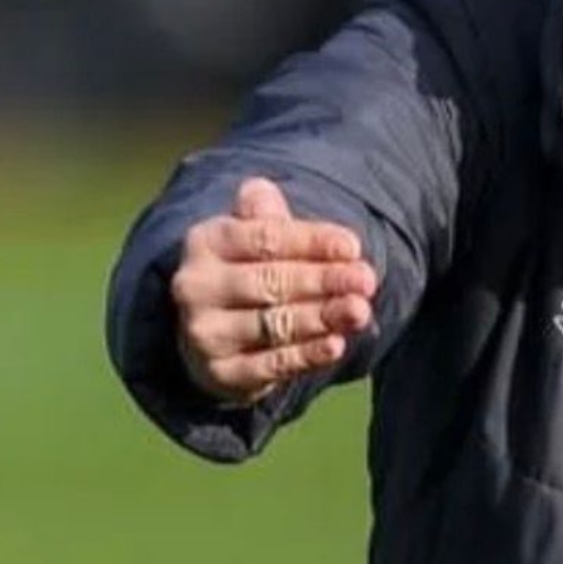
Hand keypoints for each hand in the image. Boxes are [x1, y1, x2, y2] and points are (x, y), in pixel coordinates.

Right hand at [171, 177, 377, 405]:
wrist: (215, 336)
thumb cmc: (247, 272)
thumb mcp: (253, 238)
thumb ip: (266, 217)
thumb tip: (261, 190)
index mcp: (205, 242)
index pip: (265, 238)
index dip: (312, 242)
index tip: (353, 247)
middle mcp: (196, 287)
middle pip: (271, 281)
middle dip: (324, 279)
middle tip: (366, 280)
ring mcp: (203, 334)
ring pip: (273, 323)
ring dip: (322, 317)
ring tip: (359, 310)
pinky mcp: (220, 374)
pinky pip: (270, 364)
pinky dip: (306, 355)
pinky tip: (335, 344)